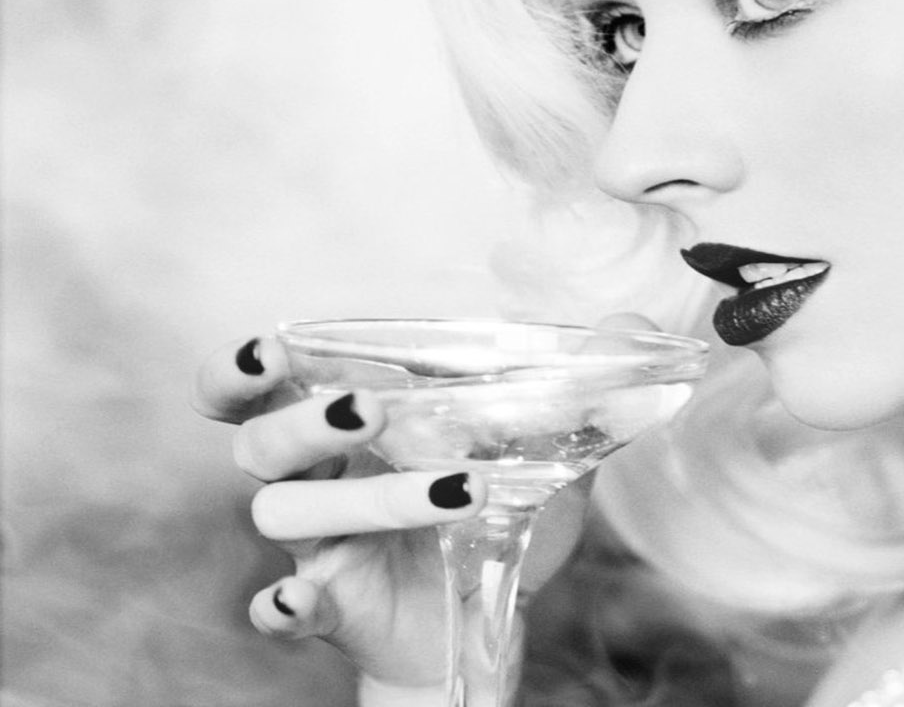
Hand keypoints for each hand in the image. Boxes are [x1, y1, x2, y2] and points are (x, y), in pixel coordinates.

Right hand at [188, 314, 660, 688]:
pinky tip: (304, 598)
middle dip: (306, 419)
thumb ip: (580, 390)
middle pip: (263, 444)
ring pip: (288, 513)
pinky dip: (285, 605)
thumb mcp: (544, 455)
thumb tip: (628, 321)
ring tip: (457, 488)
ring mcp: (319, 547)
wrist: (489, 614)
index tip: (267, 350)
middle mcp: (317, 480)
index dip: (241, 371)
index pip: (262, 390)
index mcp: (349, 431)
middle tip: (372, 409)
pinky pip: (282, 608)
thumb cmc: (494, 519)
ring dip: (365, 497)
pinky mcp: (330, 607)